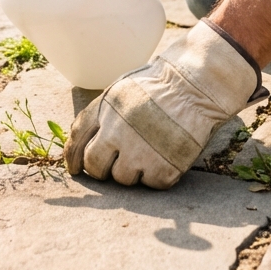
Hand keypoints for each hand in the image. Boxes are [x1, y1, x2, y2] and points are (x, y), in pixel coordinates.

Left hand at [64, 20, 265, 188]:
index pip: (77, 139)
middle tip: (113, 165)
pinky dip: (157, 174)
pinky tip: (165, 155)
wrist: (197, 86)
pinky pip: (151, 184)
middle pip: (95, 167)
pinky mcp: (162, 169)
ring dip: (132, 171)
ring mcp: (140, 153)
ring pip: (122, 179)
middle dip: (101, 169)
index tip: (75, 168)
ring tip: (148, 152)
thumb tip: (82, 142)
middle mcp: (117, 132)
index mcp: (106, 108)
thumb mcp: (123, 89)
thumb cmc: (161, 85)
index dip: (73, 158)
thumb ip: (102, 114)